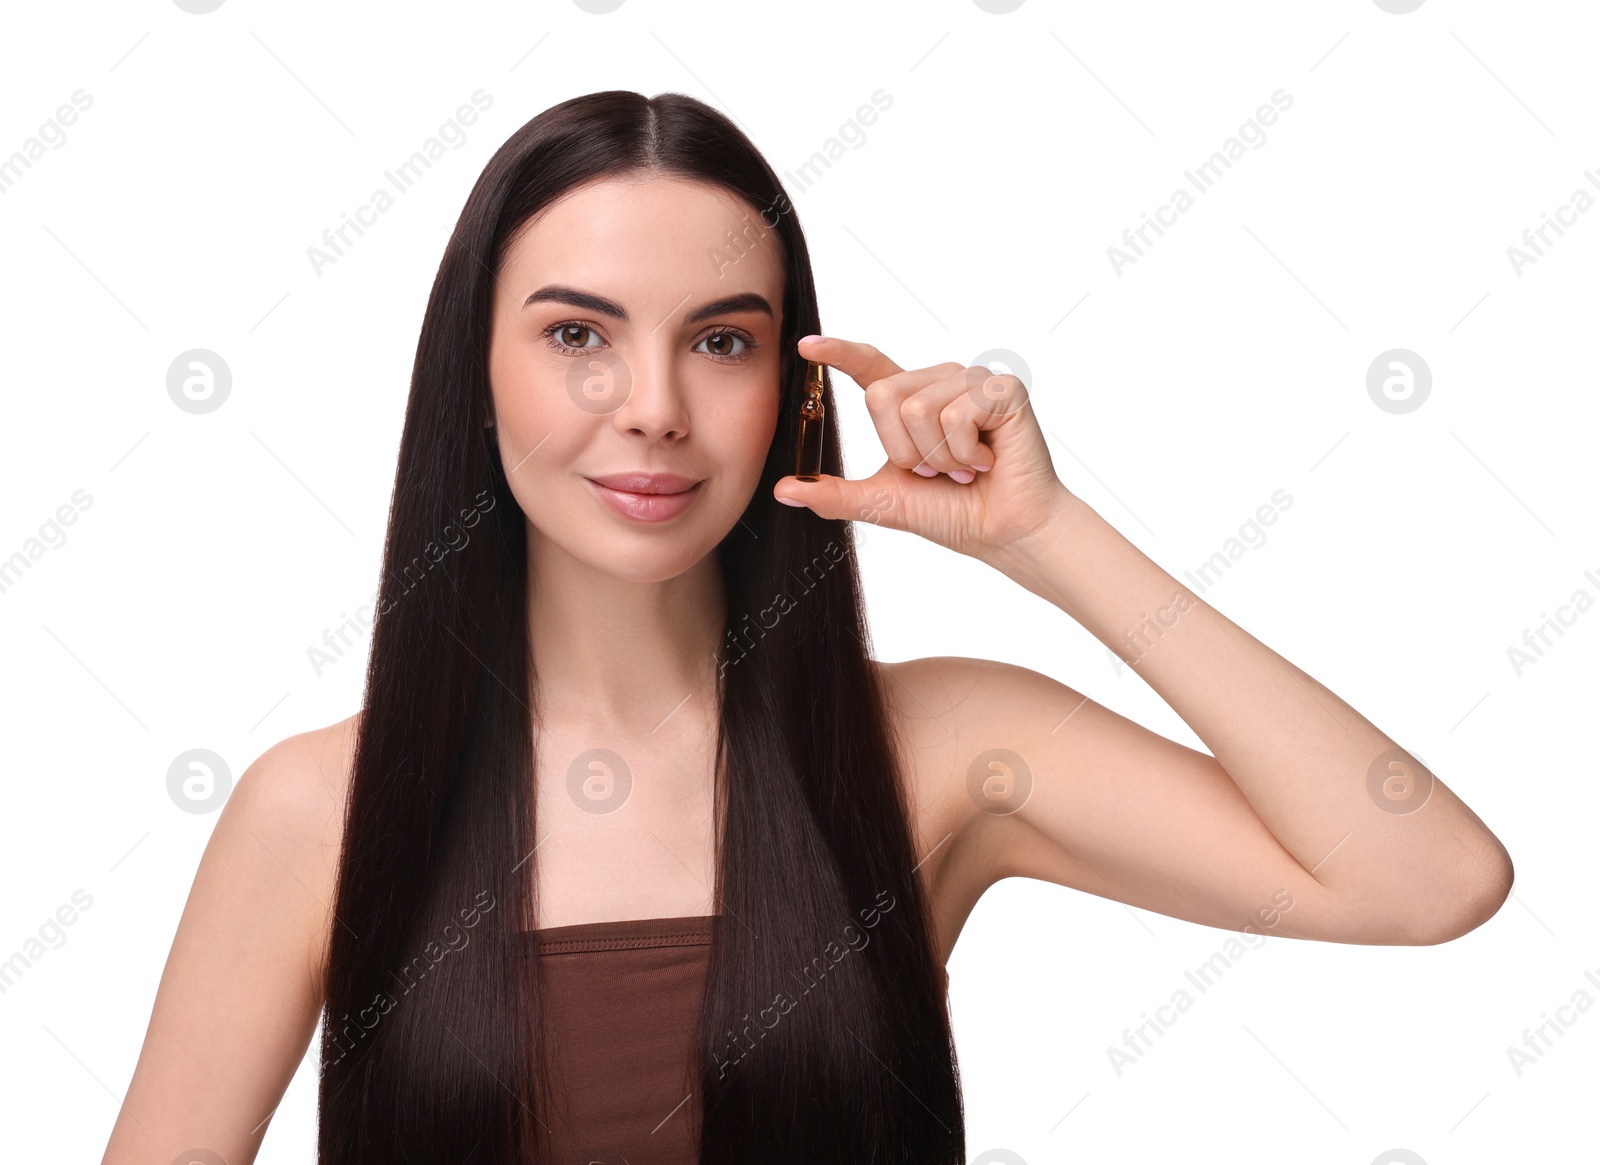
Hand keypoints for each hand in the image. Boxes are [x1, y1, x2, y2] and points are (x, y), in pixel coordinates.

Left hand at [773, 335, 1072, 560]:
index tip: (806, 345)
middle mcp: (940, 381)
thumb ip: (834, 493)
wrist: (1004, 532)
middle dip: (904, 450)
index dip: (839, 353)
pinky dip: (965, 453)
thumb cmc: (953, 513)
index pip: (870, 366)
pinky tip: (986, 461)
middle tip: (937, 470)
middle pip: (884, 395)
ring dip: (938, 457)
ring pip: (919, 408)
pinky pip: (957, 415)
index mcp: (911, 400)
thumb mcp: (882, 502)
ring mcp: (972, 382)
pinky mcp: (1002, 390)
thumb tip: (782, 490)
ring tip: (965, 467)